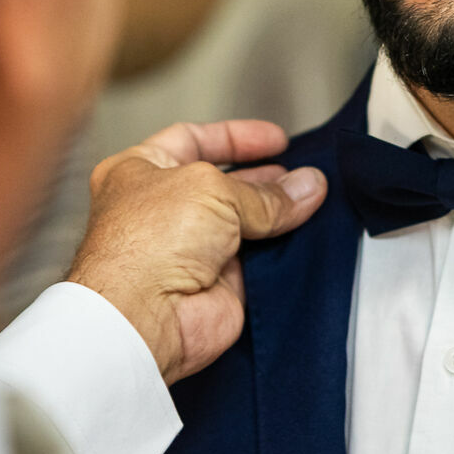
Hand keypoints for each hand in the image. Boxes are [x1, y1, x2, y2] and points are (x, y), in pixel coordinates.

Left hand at [67, 121, 326, 384]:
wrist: (145, 315)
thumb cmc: (146, 244)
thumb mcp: (211, 190)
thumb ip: (263, 192)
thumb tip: (305, 186)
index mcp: (139, 171)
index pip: (192, 140)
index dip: (235, 137)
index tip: (275, 140)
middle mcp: (163, 211)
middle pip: (224, 185)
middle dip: (265, 178)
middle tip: (302, 172)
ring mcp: (190, 249)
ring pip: (246, 225)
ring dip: (278, 215)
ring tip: (313, 198)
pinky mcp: (218, 285)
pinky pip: (260, 263)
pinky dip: (284, 251)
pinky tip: (309, 235)